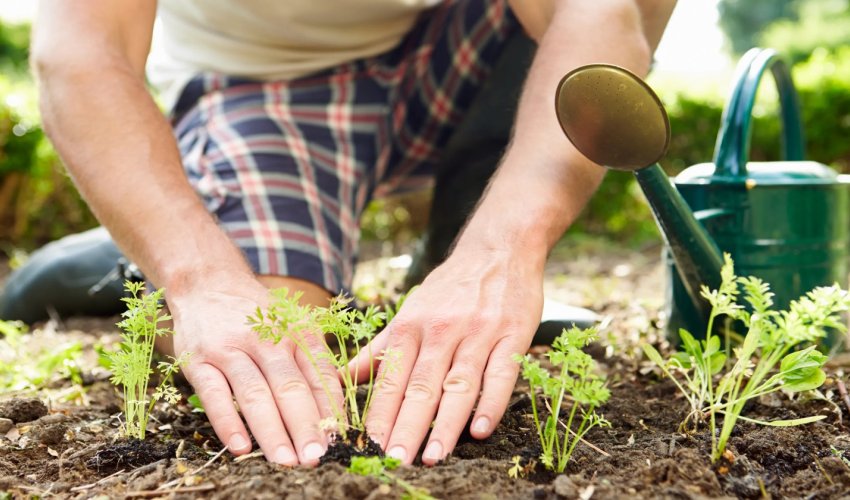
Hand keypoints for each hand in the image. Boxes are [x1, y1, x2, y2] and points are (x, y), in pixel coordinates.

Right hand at [168, 276, 342, 465]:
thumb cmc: (258, 315)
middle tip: (315, 457)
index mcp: (296, 332)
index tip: (338, 440)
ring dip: (272, 431)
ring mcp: (230, 349)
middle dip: (304, 426)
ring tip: (286, 460)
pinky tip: (241, 448)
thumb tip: (335, 411)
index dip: (330, 410)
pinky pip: (214, 395)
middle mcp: (266, 339)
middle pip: (289, 388)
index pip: (319, 375)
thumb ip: (312, 363)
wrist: (208, 283)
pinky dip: (228, 422)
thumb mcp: (293, 326)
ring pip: (254, 394)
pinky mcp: (199, 360)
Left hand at [353, 248, 543, 464]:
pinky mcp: (512, 335)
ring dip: (446, 424)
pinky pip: (501, 374)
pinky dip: (490, 403)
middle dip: (407, 426)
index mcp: (411, 326)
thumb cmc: (450, 288)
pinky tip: (480, 430)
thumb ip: (379, 350)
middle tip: (395, 460)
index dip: (380, 414)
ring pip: (459, 384)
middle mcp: (441, 330)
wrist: (498, 249)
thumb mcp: (409, 312)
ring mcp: (478, 333)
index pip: (391, 378)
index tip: (369, 446)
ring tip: (433, 456)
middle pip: (421, 386)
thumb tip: (341, 379)